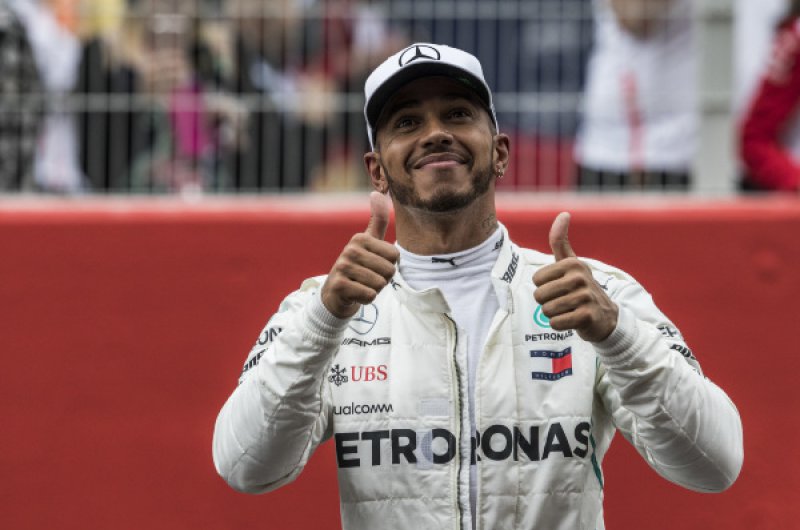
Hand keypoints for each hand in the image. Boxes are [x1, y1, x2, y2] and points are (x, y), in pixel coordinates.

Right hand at [321, 192, 398, 318]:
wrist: (335, 293)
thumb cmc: (358, 266)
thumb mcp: (368, 242)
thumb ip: (377, 220)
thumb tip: (377, 192)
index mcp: (360, 238)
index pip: (395, 256)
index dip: (390, 265)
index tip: (375, 265)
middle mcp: (349, 250)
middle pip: (389, 271)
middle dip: (383, 279)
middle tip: (368, 278)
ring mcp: (342, 267)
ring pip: (380, 285)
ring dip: (374, 289)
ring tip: (361, 285)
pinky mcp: (339, 286)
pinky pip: (369, 296)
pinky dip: (366, 299)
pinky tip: (355, 294)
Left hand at [532, 212, 617, 342]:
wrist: (605, 317)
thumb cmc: (581, 287)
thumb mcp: (572, 263)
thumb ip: (561, 242)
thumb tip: (564, 213)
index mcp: (573, 263)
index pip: (536, 280)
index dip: (543, 287)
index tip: (560, 287)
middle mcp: (580, 277)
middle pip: (539, 296)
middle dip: (547, 303)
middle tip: (564, 301)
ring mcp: (585, 296)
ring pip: (546, 310)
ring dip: (554, 314)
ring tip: (568, 310)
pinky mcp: (587, 315)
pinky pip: (556, 323)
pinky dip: (559, 325)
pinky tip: (572, 320)